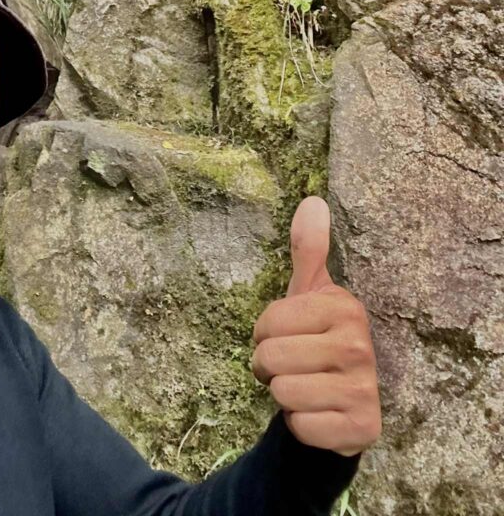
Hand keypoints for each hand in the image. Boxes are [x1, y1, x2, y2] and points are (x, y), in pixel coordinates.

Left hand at [252, 197, 380, 455]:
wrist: (341, 404)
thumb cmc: (316, 340)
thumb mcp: (310, 294)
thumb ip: (308, 249)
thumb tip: (312, 200)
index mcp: (344, 308)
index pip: (268, 322)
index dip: (265, 333)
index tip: (288, 337)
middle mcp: (360, 346)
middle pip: (271, 359)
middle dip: (270, 367)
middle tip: (293, 366)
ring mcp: (365, 389)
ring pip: (283, 392)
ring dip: (283, 395)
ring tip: (305, 387)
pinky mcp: (362, 428)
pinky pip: (301, 425)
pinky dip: (301, 424)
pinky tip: (319, 413)